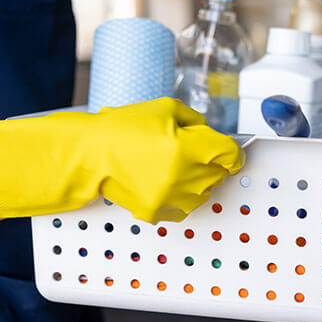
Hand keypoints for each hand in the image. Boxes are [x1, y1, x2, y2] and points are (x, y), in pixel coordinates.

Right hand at [0, 98, 244, 223]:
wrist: (90, 153)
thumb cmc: (125, 127)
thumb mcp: (166, 109)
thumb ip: (196, 121)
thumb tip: (213, 134)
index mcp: (188, 148)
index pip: (230, 155)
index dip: (231, 152)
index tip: (228, 152)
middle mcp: (183, 176)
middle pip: (219, 174)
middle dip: (210, 163)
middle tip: (190, 154)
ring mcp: (170, 198)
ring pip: (204, 194)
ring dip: (197, 182)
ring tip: (174, 167)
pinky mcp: (156, 212)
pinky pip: (183, 208)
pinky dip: (180, 198)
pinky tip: (163, 182)